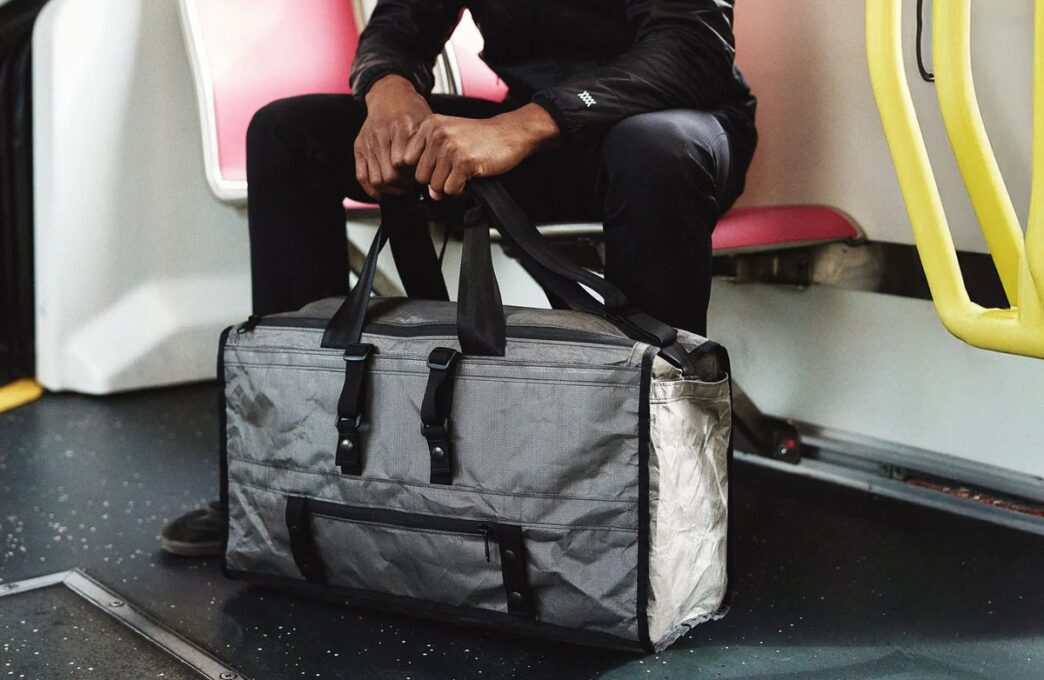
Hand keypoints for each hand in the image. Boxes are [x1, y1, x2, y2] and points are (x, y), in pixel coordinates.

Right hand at [354, 75, 431, 198]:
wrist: (389, 94)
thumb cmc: (412, 111)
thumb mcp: (426, 123)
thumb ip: (429, 148)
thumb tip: (434, 178)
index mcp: (402, 128)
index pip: (405, 164)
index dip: (414, 176)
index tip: (422, 178)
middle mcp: (383, 135)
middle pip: (391, 174)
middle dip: (404, 185)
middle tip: (412, 185)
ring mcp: (369, 142)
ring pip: (377, 179)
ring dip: (391, 189)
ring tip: (400, 187)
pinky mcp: (359, 146)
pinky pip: (361, 175)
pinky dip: (371, 190)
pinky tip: (382, 193)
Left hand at [404, 103, 559, 199]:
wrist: (510, 133)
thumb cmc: (480, 138)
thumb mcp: (450, 144)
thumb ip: (433, 166)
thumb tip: (431, 194)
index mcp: (428, 125)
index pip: (407, 160)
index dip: (422, 170)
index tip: (437, 168)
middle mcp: (436, 134)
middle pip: (420, 176)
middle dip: (436, 180)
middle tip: (453, 171)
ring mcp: (450, 147)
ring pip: (435, 186)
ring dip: (450, 185)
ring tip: (463, 172)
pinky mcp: (464, 161)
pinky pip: (450, 190)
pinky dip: (460, 189)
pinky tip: (470, 175)